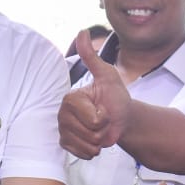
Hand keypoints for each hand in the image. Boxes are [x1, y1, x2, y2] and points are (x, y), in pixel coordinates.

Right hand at [59, 31, 130, 159]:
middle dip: (102, 129)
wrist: (121, 119)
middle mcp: (62, 114)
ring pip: (86, 144)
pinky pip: (81, 153)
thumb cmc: (115, 97)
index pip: (93, 118)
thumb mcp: (107, 75)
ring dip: (98, 139)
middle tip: (102, 119)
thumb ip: (92, 56)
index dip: (104, 116)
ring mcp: (63, 130)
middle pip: (89, 132)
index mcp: (70, 98)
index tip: (103, 107)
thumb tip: (82, 31)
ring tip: (99, 129)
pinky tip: (93, 139)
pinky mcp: (66, 144)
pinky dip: (92, 150)